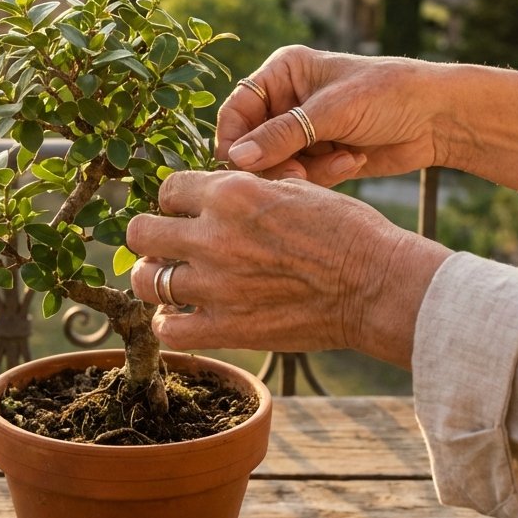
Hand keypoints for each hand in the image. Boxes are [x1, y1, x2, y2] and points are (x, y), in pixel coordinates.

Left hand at [125, 170, 450, 366]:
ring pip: (145, 280)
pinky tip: (187, 315)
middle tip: (171, 246)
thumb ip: (245, 188)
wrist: (376, 285)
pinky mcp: (227, 328)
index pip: (168, 190)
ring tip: (175, 281)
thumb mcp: (294, 188)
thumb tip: (212, 190)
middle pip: (141, 232)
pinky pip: (168, 329)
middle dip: (153, 237)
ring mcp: (216, 285)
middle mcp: (214, 236)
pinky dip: (170, 323)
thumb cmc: (346, 231)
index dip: (178, 202)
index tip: (189, 213)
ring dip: (156, 279)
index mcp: (231, 193)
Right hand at [218, 46, 445, 184]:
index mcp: (283, 73)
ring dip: (306, 171)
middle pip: (252, 144)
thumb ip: (282, 136)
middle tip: (298, 173)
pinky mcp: (321, 157)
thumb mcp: (333, 112)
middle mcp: (287, 101)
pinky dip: (324, 176)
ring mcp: (304, 132)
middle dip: (275, 162)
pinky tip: (354, 160)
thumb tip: (235, 159)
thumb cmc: (388, 95)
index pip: (237, 109)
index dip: (233, 139)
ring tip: (343, 160)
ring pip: (276, 166)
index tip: (240, 166)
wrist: (438, 118)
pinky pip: (302, 178)